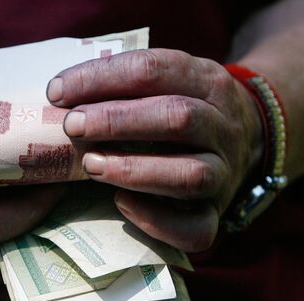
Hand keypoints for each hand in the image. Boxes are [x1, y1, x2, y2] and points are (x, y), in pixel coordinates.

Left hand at [47, 49, 262, 251]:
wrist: (246, 142)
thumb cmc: (185, 110)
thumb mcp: (170, 82)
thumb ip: (127, 84)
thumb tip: (61, 94)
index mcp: (208, 81)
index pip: (155, 69)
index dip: (101, 78)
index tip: (57, 91)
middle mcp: (223, 126)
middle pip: (177, 118)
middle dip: (116, 121)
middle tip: (71, 126)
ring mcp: (225, 173)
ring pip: (190, 174)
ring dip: (134, 169)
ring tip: (90, 165)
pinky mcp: (217, 214)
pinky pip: (196, 228)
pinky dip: (156, 220)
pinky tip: (121, 204)